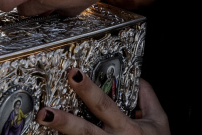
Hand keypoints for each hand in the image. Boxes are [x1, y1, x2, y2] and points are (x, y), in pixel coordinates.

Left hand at [36, 70, 169, 134]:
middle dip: (63, 122)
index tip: (73, 73)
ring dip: (59, 134)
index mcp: (127, 129)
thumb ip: (147, 98)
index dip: (88, 89)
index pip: (104, 105)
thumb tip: (138, 78)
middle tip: (44, 112)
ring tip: (42, 121)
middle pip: (84, 132)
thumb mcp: (159, 122)